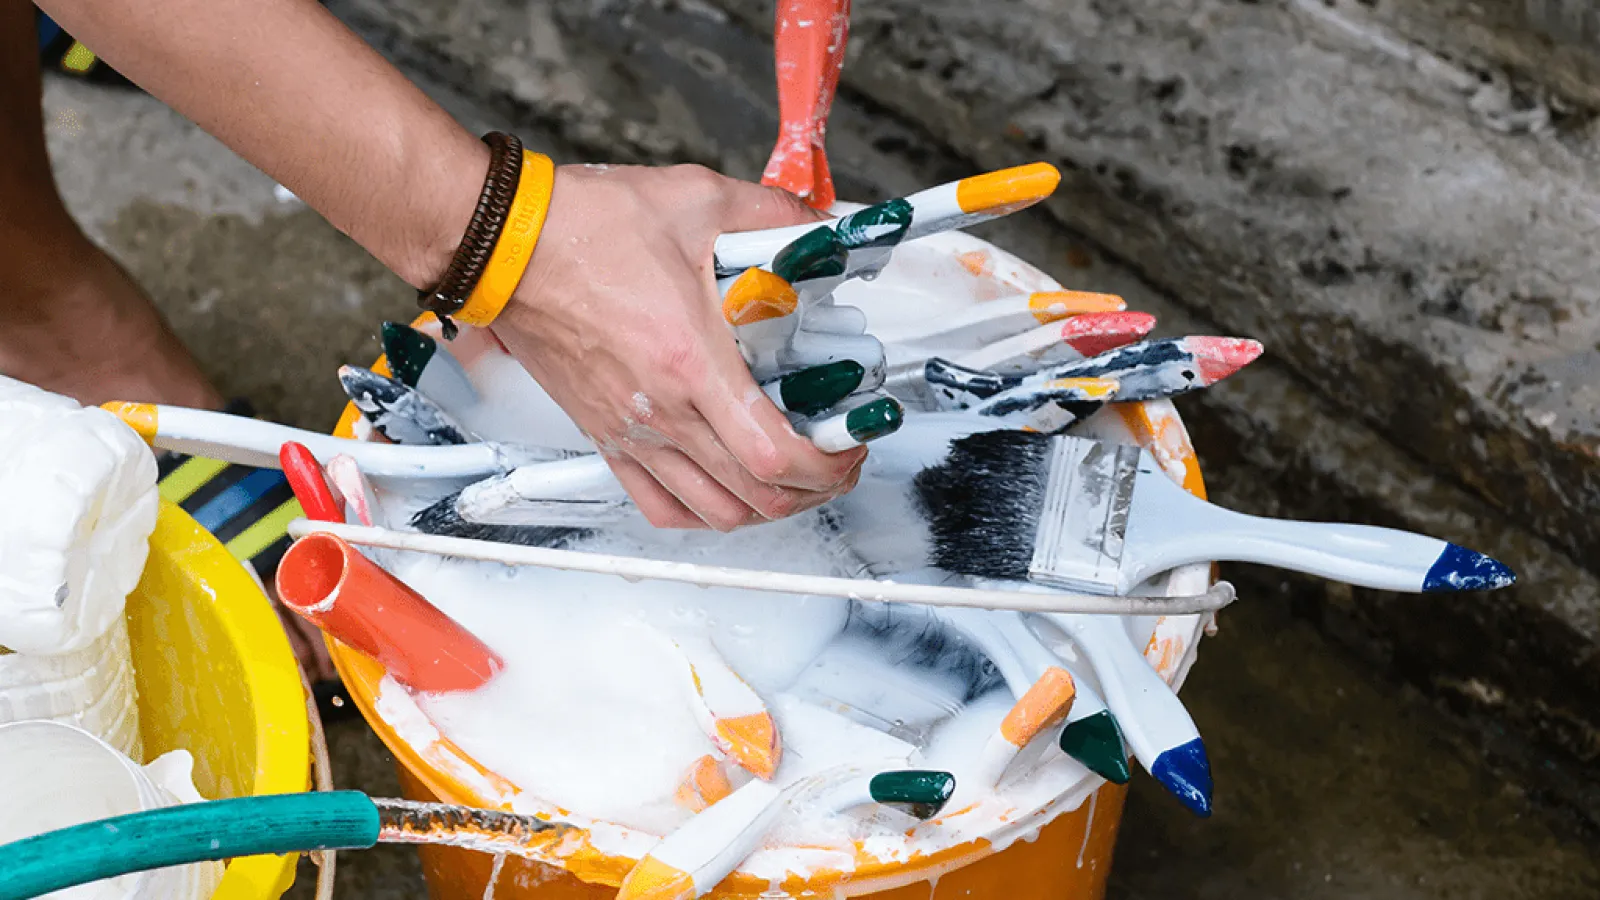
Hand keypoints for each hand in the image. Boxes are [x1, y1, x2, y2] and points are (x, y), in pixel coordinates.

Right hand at [493, 164, 865, 530]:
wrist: (506, 245)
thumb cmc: (582, 229)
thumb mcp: (696, 200)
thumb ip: (772, 214)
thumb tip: (818, 227)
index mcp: (690, 361)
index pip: (773, 454)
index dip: (827, 463)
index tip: (849, 443)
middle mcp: (661, 410)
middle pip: (755, 496)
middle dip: (814, 487)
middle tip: (836, 455)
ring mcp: (631, 432)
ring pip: (713, 512)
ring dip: (765, 506)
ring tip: (792, 475)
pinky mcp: (606, 437)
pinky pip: (660, 505)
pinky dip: (703, 512)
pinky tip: (725, 489)